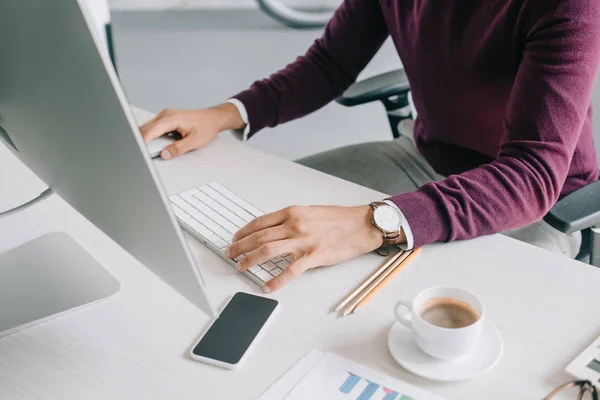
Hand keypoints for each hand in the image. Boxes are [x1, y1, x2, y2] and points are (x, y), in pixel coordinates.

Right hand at [139, 103, 244, 159]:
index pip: (151, 130)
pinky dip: (149, 136)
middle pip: (145, 129)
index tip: (137, 151)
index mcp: (172, 118)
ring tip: (142, 151)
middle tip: (138, 155)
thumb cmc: (206, 127)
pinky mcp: (165, 119)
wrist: (213, 118)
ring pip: (147, 128)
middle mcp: (166, 114)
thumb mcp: (194, 141)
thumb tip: (164, 154)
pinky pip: (152, 127)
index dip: (142, 141)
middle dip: (140, 141)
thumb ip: (178, 148)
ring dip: (144, 138)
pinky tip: (151, 145)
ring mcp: (164, 115)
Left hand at [224, 205, 387, 292]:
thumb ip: (292, 219)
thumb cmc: (339, 219)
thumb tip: (273, 230)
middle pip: (259, 236)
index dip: (244, 231)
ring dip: (250, 260)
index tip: (235, 238)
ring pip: (268, 250)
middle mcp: (295, 224)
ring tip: (240, 267)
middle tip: (230, 254)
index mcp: (293, 212)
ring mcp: (303, 241)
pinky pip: (290, 270)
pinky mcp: (314, 256)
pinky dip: (276, 280)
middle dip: (240, 246)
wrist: (362, 225)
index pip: (260, 222)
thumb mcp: (311, 212)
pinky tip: (267, 287)